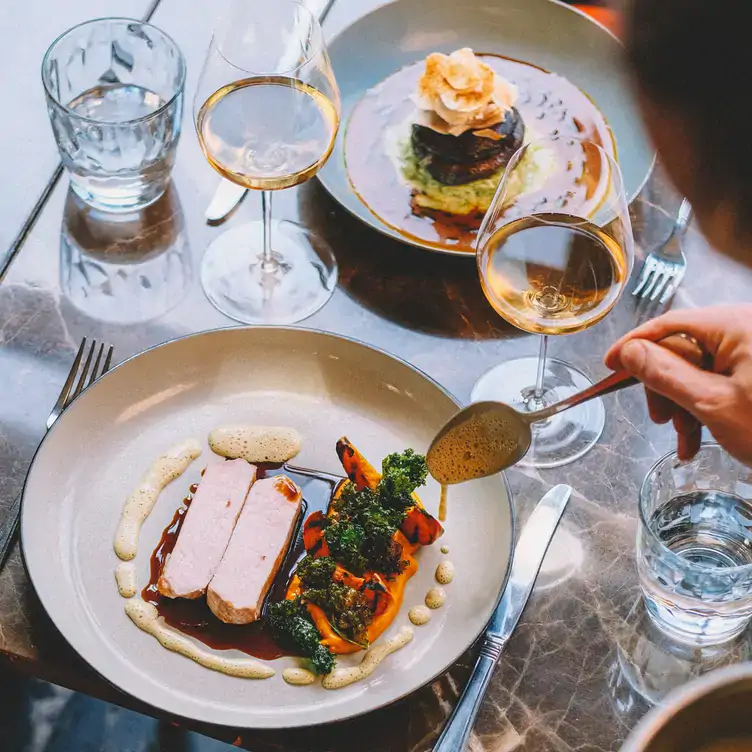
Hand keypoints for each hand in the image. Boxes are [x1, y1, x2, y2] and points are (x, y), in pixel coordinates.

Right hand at [605, 305, 751, 464]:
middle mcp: (744, 330)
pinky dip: (703, 409)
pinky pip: (718, 382)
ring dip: (682, 406)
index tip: (609, 366)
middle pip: (682, 350)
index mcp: (735, 326)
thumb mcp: (712, 404)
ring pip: (698, 371)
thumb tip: (628, 352)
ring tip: (684, 441)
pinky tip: (699, 439)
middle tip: (658, 420)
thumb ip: (664, 374)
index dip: (634, 346)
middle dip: (665, 387)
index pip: (668, 324)